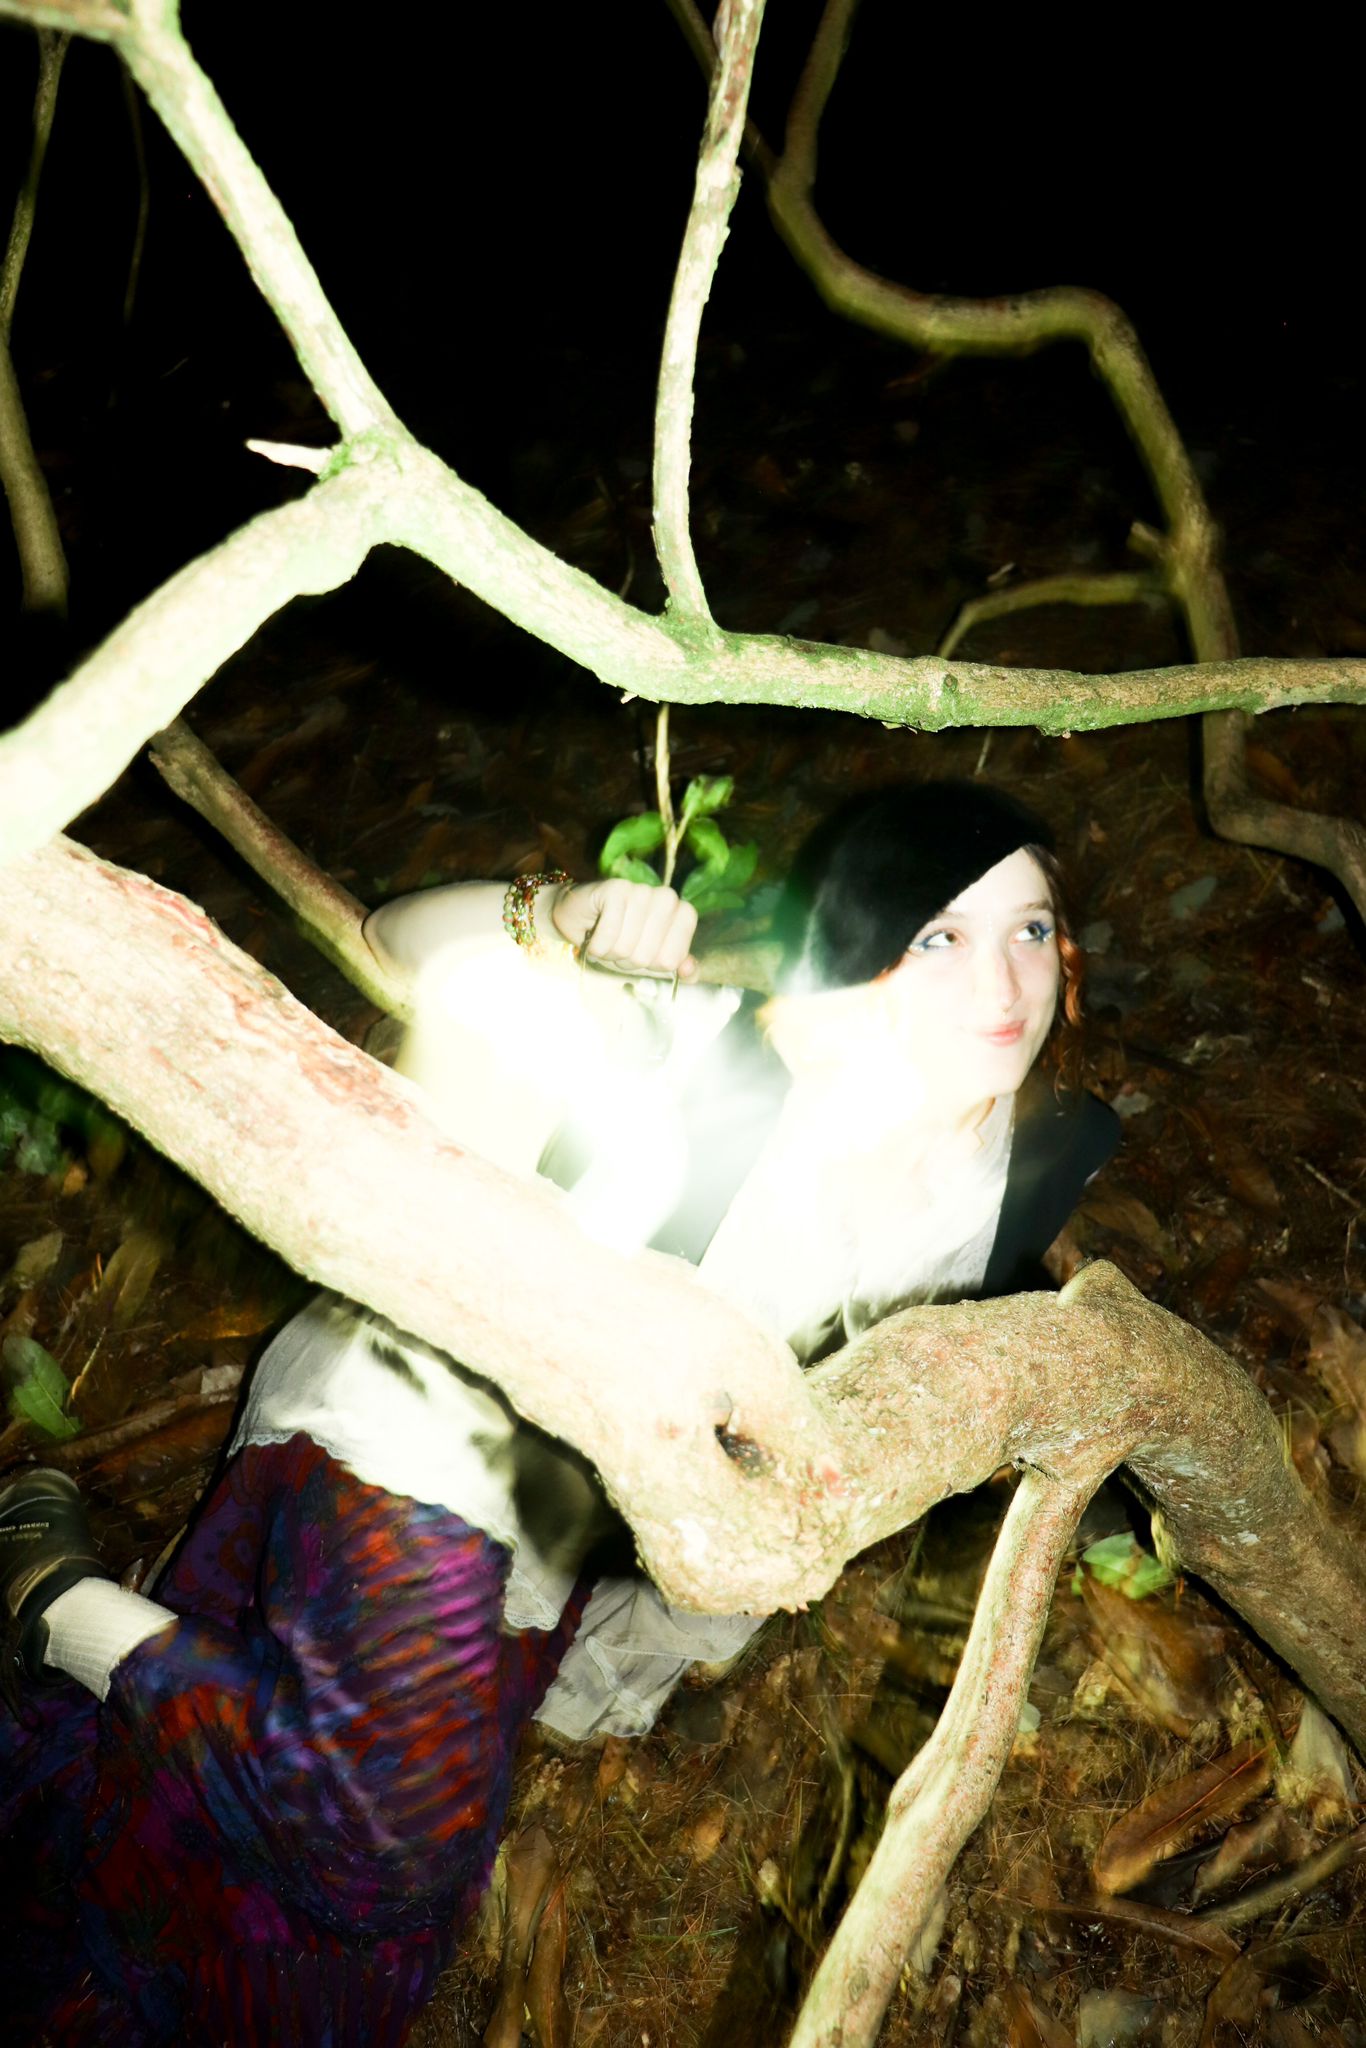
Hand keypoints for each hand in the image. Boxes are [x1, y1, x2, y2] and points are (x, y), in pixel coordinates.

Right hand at [550, 879, 697, 979]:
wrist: (580, 919)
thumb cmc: (620, 940)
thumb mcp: (650, 959)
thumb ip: (675, 965)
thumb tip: (690, 971)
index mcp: (682, 913)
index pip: (674, 958)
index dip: (653, 965)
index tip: (645, 956)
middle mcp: (666, 898)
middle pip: (648, 956)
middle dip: (628, 962)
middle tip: (620, 949)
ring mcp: (642, 890)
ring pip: (626, 947)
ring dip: (610, 954)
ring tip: (608, 942)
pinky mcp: (616, 888)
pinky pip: (609, 934)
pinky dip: (598, 945)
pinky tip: (595, 938)